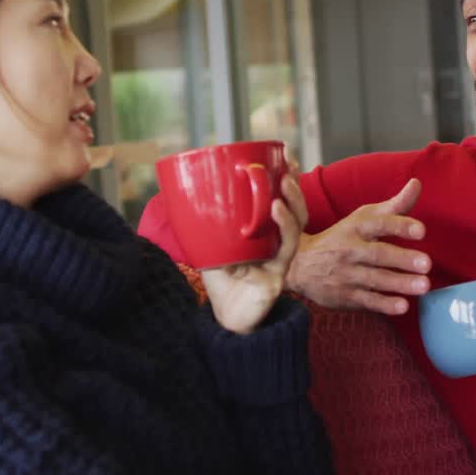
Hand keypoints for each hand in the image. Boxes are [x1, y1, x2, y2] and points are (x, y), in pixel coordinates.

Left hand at [202, 159, 308, 333]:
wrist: (226, 318)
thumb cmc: (221, 282)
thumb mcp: (209, 246)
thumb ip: (203, 225)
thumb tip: (178, 194)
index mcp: (267, 232)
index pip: (284, 200)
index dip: (288, 178)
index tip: (286, 156)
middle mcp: (278, 242)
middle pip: (297, 208)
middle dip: (295, 185)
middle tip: (288, 167)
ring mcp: (281, 258)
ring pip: (297, 226)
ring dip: (292, 204)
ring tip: (283, 186)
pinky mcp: (279, 274)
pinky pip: (286, 248)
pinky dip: (283, 227)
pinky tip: (275, 210)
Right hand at [285, 179, 430, 313]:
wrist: (299, 264)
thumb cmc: (341, 237)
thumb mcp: (363, 218)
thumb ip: (394, 205)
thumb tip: (417, 183)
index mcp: (356, 227)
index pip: (379, 224)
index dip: (400, 226)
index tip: (421, 230)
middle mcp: (350, 249)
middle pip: (378, 254)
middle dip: (402, 259)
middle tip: (426, 263)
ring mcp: (346, 274)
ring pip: (375, 279)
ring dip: (399, 283)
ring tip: (424, 286)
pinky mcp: (345, 295)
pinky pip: (366, 300)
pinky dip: (384, 304)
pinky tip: (402, 306)